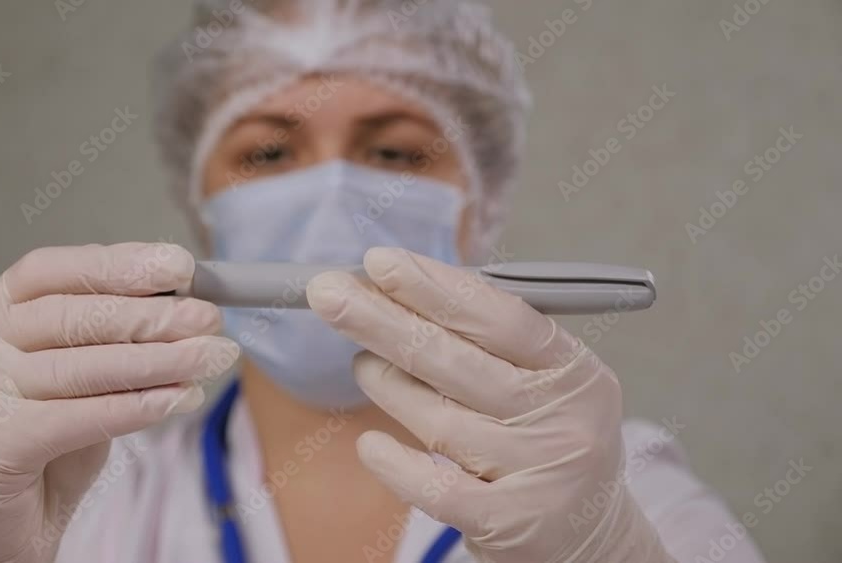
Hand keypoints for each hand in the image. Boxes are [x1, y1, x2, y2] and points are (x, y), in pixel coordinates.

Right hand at [0, 243, 239, 562]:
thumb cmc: (41, 460)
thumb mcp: (83, 392)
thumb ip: (114, 352)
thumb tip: (182, 316)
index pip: (50, 271)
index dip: (115, 264)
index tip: (177, 266)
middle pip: (70, 317)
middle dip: (150, 316)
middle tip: (209, 318)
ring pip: (79, 366)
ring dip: (158, 360)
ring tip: (211, 356)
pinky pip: (74, 416)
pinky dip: (134, 406)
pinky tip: (177, 398)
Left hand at [308, 247, 673, 562]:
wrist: (590, 538)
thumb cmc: (549, 441)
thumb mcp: (544, 384)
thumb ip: (488, 344)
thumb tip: (398, 293)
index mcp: (573, 370)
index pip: (501, 317)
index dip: (436, 287)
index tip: (380, 263)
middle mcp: (562, 418)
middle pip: (457, 361)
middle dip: (383, 320)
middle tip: (327, 293)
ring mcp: (537, 472)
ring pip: (438, 419)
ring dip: (386, 385)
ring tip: (361, 364)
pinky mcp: (508, 523)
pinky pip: (435, 486)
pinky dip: (396, 463)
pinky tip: (369, 444)